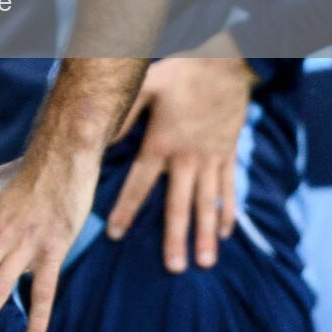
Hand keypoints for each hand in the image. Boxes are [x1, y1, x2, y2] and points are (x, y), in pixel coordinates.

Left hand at [103, 55, 256, 271]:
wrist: (226, 63)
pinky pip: (229, 188)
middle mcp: (187, 158)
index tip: (114, 234)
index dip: (126, 209)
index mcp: (162, 143)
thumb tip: (103, 136)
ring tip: (204, 263)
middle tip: (173, 269)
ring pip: (207, 204)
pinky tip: (224, 233)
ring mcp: (211, 159)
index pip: (140, 184)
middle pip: (179, 205)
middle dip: (174, 238)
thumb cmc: (181, 72)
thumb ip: (126, 114)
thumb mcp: (146, 87)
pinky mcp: (228, 154)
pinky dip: (228, 211)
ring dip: (205, 235)